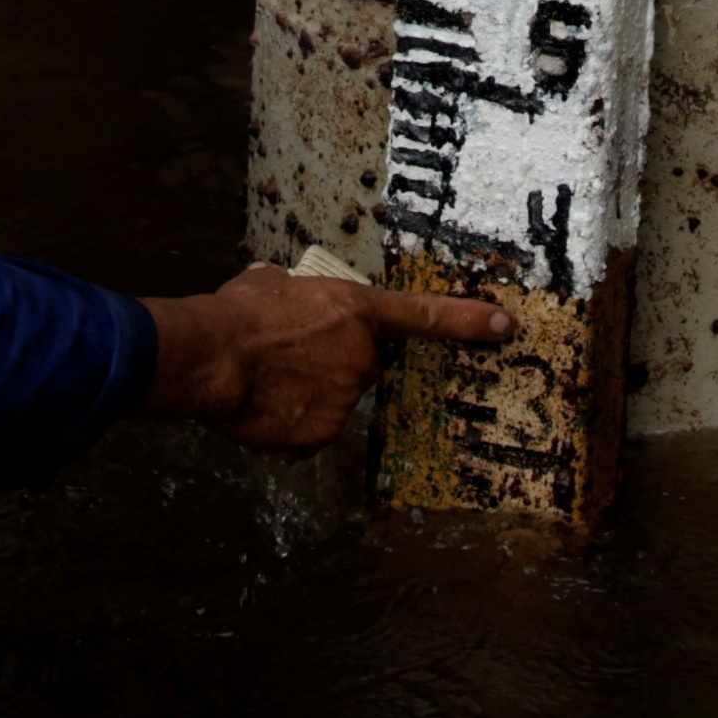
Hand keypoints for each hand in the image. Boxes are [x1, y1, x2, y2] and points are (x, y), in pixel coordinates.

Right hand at [141, 264, 514, 449]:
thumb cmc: (238, 313)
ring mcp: (345, 399)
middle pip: (356, 368)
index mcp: (355, 312)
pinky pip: (305, 433)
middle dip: (325, 367)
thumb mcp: (271, 284)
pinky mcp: (321, 434)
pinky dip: (284, 426)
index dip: (467, 321)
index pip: (424, 316)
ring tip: (260, 381)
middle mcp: (361, 358)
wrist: (213, 355)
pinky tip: (258, 409)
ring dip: (300, 396)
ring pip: (328, 403)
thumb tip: (279, 295)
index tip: (504, 325)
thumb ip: (294, 295)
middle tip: (282, 358)